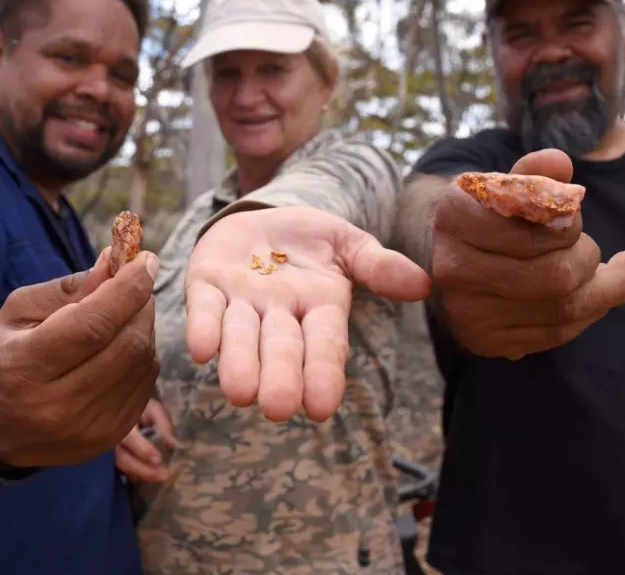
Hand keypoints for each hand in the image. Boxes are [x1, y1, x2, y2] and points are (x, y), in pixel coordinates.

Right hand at [0, 249, 159, 469]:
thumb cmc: (6, 358)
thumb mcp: (18, 313)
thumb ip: (67, 289)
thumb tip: (113, 262)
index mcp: (24, 368)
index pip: (92, 325)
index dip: (127, 290)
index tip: (145, 260)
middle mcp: (56, 406)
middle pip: (126, 345)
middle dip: (140, 305)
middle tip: (136, 282)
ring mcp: (87, 428)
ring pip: (142, 363)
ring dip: (144, 328)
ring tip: (127, 313)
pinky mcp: (109, 437)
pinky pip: (146, 384)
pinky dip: (143, 355)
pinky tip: (124, 344)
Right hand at [115, 399, 176, 482]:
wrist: (121, 408)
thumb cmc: (139, 407)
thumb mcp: (153, 408)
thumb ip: (163, 424)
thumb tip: (172, 445)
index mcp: (122, 422)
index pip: (129, 438)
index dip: (143, 450)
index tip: (159, 459)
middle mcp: (112, 438)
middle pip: (123, 459)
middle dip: (144, 470)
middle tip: (164, 476)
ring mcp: (109, 449)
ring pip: (122, 466)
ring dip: (141, 474)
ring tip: (160, 477)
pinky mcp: (112, 456)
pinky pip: (121, 469)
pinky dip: (136, 474)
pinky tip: (149, 476)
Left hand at [184, 206, 431, 422]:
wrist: (261, 217)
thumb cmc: (310, 239)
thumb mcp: (347, 243)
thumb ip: (377, 264)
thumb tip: (422, 284)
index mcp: (319, 308)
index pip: (325, 345)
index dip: (323, 374)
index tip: (321, 407)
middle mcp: (279, 314)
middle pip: (280, 349)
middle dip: (279, 377)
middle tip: (276, 408)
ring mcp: (241, 302)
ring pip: (240, 335)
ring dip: (239, 361)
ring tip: (239, 392)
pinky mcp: (206, 285)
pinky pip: (204, 308)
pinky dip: (203, 326)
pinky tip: (201, 349)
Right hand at [431, 149, 624, 359]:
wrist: (441, 254)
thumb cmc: (484, 215)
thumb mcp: (501, 185)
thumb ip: (532, 174)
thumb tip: (558, 163)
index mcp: (455, 218)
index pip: (539, 228)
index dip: (572, 223)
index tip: (576, 214)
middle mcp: (454, 269)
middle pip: (555, 276)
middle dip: (589, 259)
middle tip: (591, 247)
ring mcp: (467, 312)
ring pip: (563, 311)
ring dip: (603, 290)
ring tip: (616, 271)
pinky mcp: (484, 341)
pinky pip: (555, 335)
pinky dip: (587, 313)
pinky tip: (594, 295)